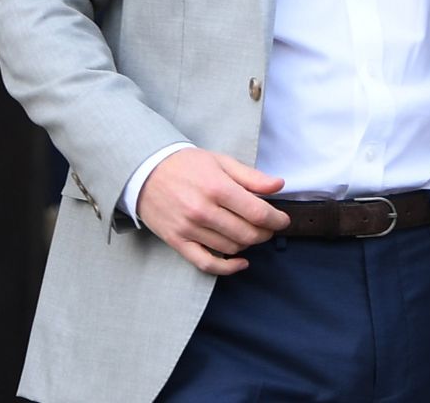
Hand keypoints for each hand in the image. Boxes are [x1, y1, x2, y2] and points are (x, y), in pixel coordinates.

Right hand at [136, 148, 289, 275]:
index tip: (283, 220)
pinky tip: (240, 262)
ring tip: (250, 233)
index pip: (258, 213)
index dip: (277, 220)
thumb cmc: (187, 165)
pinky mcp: (177, 242)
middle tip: (269, 227)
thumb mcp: (222, 162)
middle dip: (265, 233)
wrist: (146, 172)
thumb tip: (279, 185)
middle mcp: (203, 211)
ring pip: (231, 248)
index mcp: (217, 188)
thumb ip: (252, 176)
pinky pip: (206, 263)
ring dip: (248, 244)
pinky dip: (227, 268)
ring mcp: (189, 229)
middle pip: (247, 234)